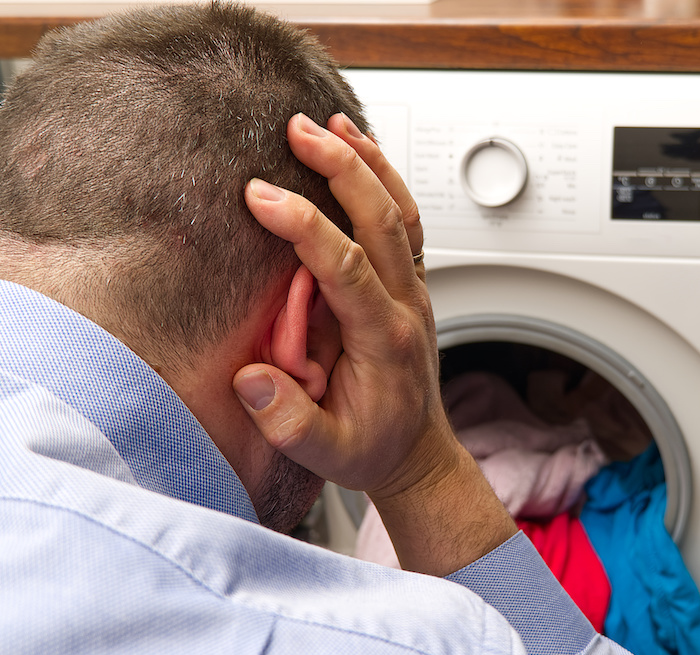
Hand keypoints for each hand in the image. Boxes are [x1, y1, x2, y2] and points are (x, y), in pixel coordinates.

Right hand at [235, 113, 515, 573]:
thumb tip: (251, 376)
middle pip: (382, 220)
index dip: (304, 225)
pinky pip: (404, 224)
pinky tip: (360, 154)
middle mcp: (406, 305)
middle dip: (341, 167)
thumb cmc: (372, 449)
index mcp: (384, 339)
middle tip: (297, 129)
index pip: (347, 266)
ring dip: (368, 163)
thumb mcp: (326, 454)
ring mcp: (413, 291)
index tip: (260, 196)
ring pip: (400, 213)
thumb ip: (287, 420)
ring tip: (331, 123)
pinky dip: (385, 181)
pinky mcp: (409, 286)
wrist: (417, 452)